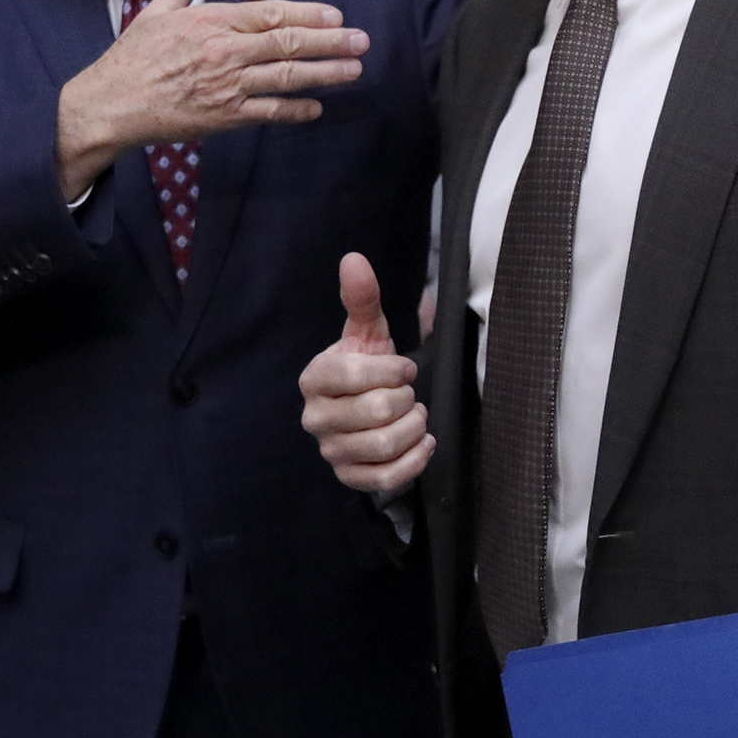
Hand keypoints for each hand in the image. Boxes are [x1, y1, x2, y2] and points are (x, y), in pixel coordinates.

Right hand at [54, 0, 369, 199]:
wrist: (110, 104)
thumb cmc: (133, 57)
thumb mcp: (158, 10)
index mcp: (211, 20)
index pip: (271, 14)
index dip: (308, 15)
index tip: (336, 15)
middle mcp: (224, 51)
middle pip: (288, 44)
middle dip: (331, 42)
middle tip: (362, 40)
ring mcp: (226, 85)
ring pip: (286, 77)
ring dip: (325, 74)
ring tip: (353, 70)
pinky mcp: (223, 117)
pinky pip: (269, 112)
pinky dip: (296, 110)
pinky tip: (317, 107)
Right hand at [300, 252, 433, 492]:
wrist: (362, 407)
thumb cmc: (365, 366)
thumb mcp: (366, 332)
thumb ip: (361, 298)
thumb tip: (354, 259)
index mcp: (314, 378)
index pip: (358, 376)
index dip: (393, 371)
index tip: (405, 369)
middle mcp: (315, 418)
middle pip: (377, 412)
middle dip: (407, 400)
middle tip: (409, 395)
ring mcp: (330, 451)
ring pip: (384, 445)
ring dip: (413, 428)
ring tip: (415, 416)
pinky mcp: (349, 477)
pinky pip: (386, 478)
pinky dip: (414, 460)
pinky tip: (424, 443)